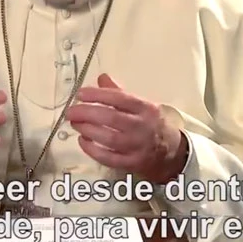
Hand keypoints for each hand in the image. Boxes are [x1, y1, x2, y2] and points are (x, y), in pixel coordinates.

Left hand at [66, 74, 186, 182]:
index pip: (120, 98)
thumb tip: (101, 78)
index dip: (98, 95)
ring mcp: (138, 147)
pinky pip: (109, 158)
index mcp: (145, 108)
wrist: (172, 152)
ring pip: (110, 138)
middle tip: (71, 111)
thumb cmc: (151, 124)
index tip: (80, 94)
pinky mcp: (132, 164)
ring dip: (88, 130)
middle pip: (112, 118)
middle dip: (87, 113)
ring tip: (75, 124)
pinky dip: (93, 150)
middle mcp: (142, 127)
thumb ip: (119, 93)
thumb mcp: (141, 105)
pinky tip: (83, 141)